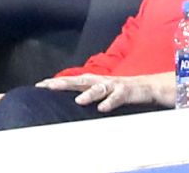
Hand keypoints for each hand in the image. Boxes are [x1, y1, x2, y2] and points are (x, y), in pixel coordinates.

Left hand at [35, 73, 173, 112]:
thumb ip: (87, 94)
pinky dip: (110, 102)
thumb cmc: (121, 91)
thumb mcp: (102, 92)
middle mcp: (102, 81)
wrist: (149, 86)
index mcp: (94, 81)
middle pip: (81, 80)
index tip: (39, 85)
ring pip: (100, 88)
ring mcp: (115, 85)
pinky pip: (118, 97)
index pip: (72, 80)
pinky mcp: (127, 92)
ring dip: (89, 94)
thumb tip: (69, 101)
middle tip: (49, 87)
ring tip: (78, 101)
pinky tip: (103, 108)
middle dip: (65, 83)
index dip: (57, 82)